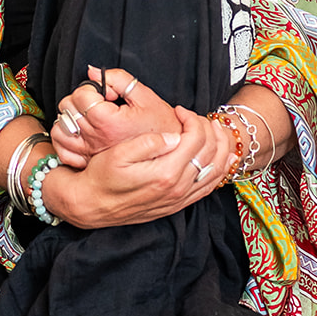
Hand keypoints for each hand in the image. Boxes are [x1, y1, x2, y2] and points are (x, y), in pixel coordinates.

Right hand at [43, 106, 238, 228]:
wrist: (92, 205)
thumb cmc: (102, 177)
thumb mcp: (118, 154)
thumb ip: (148, 143)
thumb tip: (174, 135)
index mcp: (165, 173)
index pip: (195, 139)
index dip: (192, 118)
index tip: (179, 110)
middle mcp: (178, 188)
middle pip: (210, 152)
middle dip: (208, 128)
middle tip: (195, 117)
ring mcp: (180, 198)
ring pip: (216, 169)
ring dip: (220, 146)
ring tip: (213, 130)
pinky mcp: (178, 204)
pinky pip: (210, 186)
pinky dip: (221, 169)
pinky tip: (224, 157)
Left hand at [49, 66, 180, 169]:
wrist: (170, 155)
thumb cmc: (162, 127)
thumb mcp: (146, 96)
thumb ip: (118, 79)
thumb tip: (93, 72)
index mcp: (109, 122)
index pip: (80, 95)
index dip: (91, 88)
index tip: (106, 93)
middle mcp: (96, 138)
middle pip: (67, 108)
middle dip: (80, 99)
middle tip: (99, 102)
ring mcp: (90, 152)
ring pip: (60, 129)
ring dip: (70, 117)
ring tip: (88, 116)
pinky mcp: (87, 162)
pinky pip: (62, 149)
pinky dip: (65, 138)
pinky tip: (79, 132)